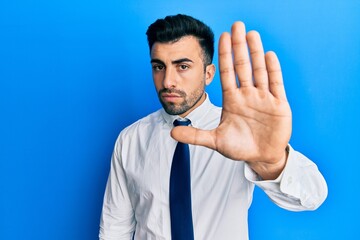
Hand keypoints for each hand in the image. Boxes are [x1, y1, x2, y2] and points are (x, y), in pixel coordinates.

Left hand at [171, 22, 291, 178]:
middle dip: (239, 46)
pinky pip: (275, 83)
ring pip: (259, 70)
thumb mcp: (215, 141)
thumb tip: (172, 131)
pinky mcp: (279, 104)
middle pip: (242, 66)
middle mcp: (247, 95)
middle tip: (236, 25)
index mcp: (232, 100)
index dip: (225, 55)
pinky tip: (268, 55)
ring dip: (256, 52)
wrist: (261, 157)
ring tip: (251, 34)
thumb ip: (195, 135)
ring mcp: (263, 98)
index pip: (227, 72)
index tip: (222, 37)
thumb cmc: (240, 148)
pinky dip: (273, 70)